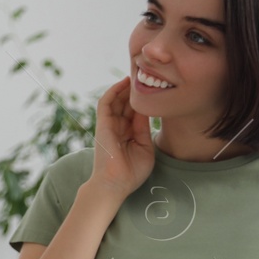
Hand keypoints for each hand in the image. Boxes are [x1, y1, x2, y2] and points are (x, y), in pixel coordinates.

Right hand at [87, 76, 154, 198]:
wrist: (115, 184)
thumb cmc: (131, 172)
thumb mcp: (145, 147)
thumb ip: (145, 129)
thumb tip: (148, 112)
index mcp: (128, 134)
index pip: (135, 112)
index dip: (144, 99)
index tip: (155, 87)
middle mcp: (118, 128)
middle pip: (125, 103)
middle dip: (134, 90)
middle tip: (146, 74)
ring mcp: (109, 126)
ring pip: (116, 100)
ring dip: (125, 87)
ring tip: (136, 74)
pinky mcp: (102, 125)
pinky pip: (105, 103)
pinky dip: (114, 91)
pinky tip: (124, 82)